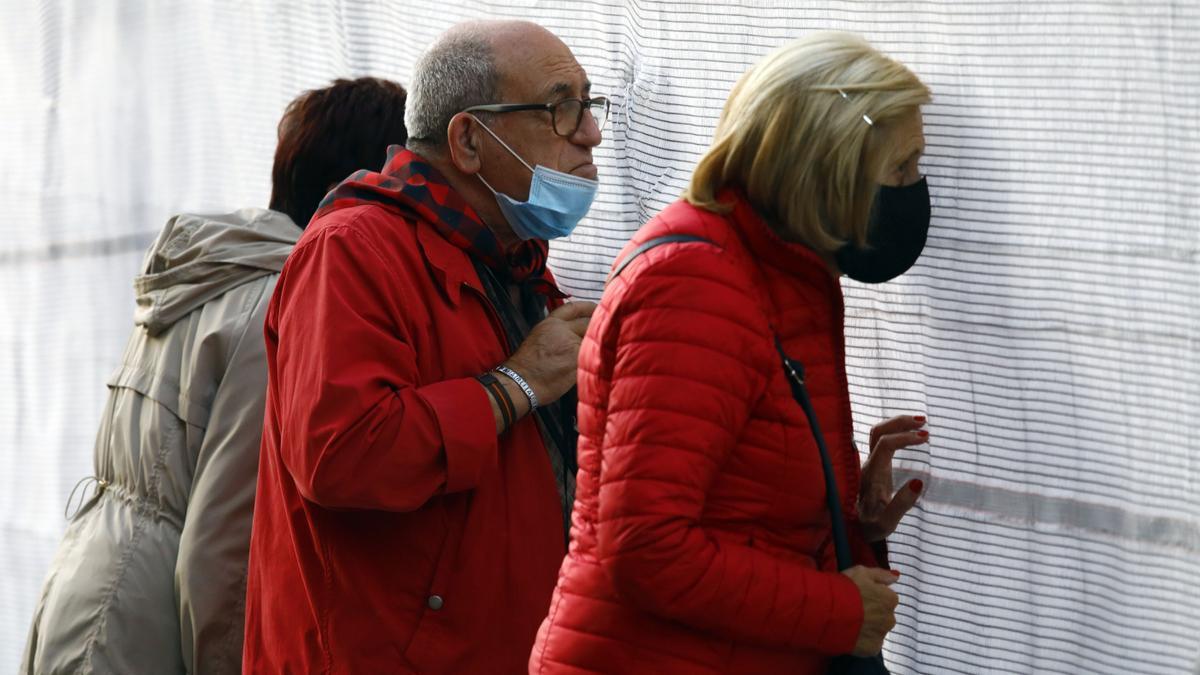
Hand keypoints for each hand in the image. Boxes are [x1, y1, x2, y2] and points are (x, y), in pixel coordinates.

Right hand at [503, 301, 596, 406]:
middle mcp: (562, 330)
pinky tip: (592, 368)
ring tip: (595, 357)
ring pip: (593, 342)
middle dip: (597, 331)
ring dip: (596, 349)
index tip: (597, 308)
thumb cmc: (527, 367)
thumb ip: (557, 332)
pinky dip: (595, 362)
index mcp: (551, 323)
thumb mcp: (539, 338)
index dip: (588, 307)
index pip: (573, 307)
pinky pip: (593, 357)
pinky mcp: (578, 361)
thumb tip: (573, 334)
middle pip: (588, 324)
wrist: (521, 383)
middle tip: (604, 337)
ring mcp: (571, 344)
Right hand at [842, 566, 898, 656]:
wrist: (828, 612)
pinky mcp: (872, 649)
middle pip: (884, 615)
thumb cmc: (846, 588)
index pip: (887, 598)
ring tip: (851, 622)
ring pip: (877, 630)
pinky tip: (851, 634)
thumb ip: (881, 575)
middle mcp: (890, 618)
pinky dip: (862, 640)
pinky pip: (870, 643)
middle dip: (873, 613)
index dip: (873, 596)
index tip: (859, 596)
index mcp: (890, 599)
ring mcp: (882, 635)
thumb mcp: (861, 572)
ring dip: (869, 627)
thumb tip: (896, 578)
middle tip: (855, 610)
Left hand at [858, 415, 928, 541]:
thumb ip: (901, 504)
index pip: (885, 444)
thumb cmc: (872, 527)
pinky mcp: (874, 466)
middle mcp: (868, 465)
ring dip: (898, 425)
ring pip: (878, 434)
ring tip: (921, 423)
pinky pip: (882, 441)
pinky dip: (897, 432)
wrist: (855, 530)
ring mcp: (870, 464)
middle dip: (900, 422)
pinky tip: (911, 435)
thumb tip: (919, 481)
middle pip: (878, 432)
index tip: (925, 437)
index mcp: (872, 474)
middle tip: (924, 421)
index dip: (904, 437)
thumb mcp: (887, 523)